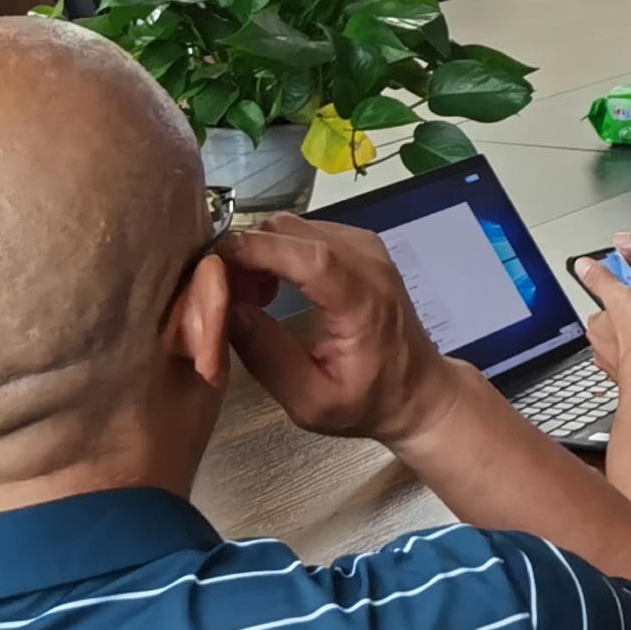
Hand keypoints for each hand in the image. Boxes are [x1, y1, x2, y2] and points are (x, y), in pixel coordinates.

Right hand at [222, 218, 459, 440]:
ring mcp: (367, 247)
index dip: (257, 251)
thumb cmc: (368, 403)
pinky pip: (306, 232)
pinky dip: (278, 250)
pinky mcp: (361, 244)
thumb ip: (269, 358)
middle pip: (292, 232)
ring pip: (294, 226)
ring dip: (261, 251)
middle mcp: (369, 262)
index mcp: (364, 303)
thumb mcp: (312, 402)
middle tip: (228, 295)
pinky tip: (274, 286)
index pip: (310, 258)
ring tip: (251, 296)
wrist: (418, 391)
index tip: (211, 263)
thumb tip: (225, 313)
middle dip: (247, 253)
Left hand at [570, 251, 630, 413]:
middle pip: (612, 330)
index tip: (630, 300)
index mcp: (596, 326)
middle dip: (625, 325)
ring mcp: (615, 364)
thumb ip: (602, 280)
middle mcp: (600, 347)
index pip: (601, 310)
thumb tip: (582, 265)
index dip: (616, 303)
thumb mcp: (620, 296)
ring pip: (622, 348)